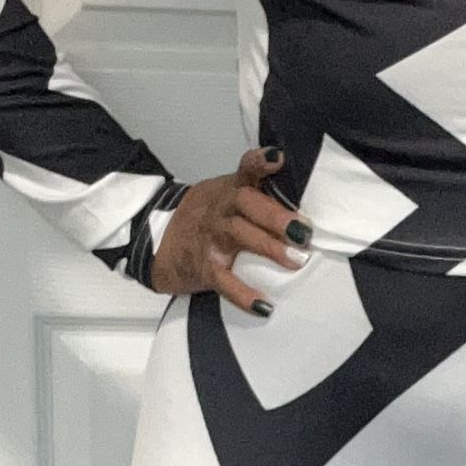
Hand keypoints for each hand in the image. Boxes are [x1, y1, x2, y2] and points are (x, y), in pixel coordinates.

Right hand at [148, 145, 311, 313]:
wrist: (156, 240)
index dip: (261, 162)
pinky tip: (264, 306)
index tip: (279, 159)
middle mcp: (222, 209)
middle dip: (277, 216)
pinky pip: (224, 281)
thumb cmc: (207, 217)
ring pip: (239, 236)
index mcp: (231, 190)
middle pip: (248, 204)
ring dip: (269, 248)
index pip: (246, 169)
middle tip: (304, 230)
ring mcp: (211, 238)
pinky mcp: (204, 267)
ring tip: (296, 261)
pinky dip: (243, 295)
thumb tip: (308, 202)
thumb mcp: (226, 196)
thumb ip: (259, 195)